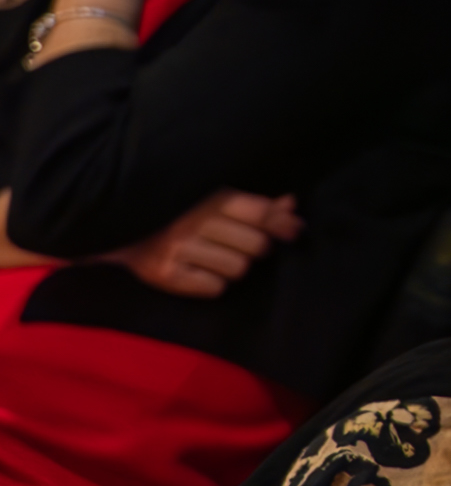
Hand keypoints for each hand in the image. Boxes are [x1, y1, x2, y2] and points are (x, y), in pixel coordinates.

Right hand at [107, 189, 302, 298]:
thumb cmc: (180, 215)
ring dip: (232, 268)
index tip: (294, 231)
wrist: (122, 230)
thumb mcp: (216, 203)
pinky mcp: (165, 273)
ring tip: (213, 258)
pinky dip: (211, 283)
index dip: (284, 225)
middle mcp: (194, 220)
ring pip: (239, 269)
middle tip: (236, 245)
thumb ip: (257, 205)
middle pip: (257, 245)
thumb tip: (292, 205)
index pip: (262, 213)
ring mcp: (178, 247)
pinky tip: (197, 271)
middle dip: (254, 248)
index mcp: (211, 198)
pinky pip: (214, 287)